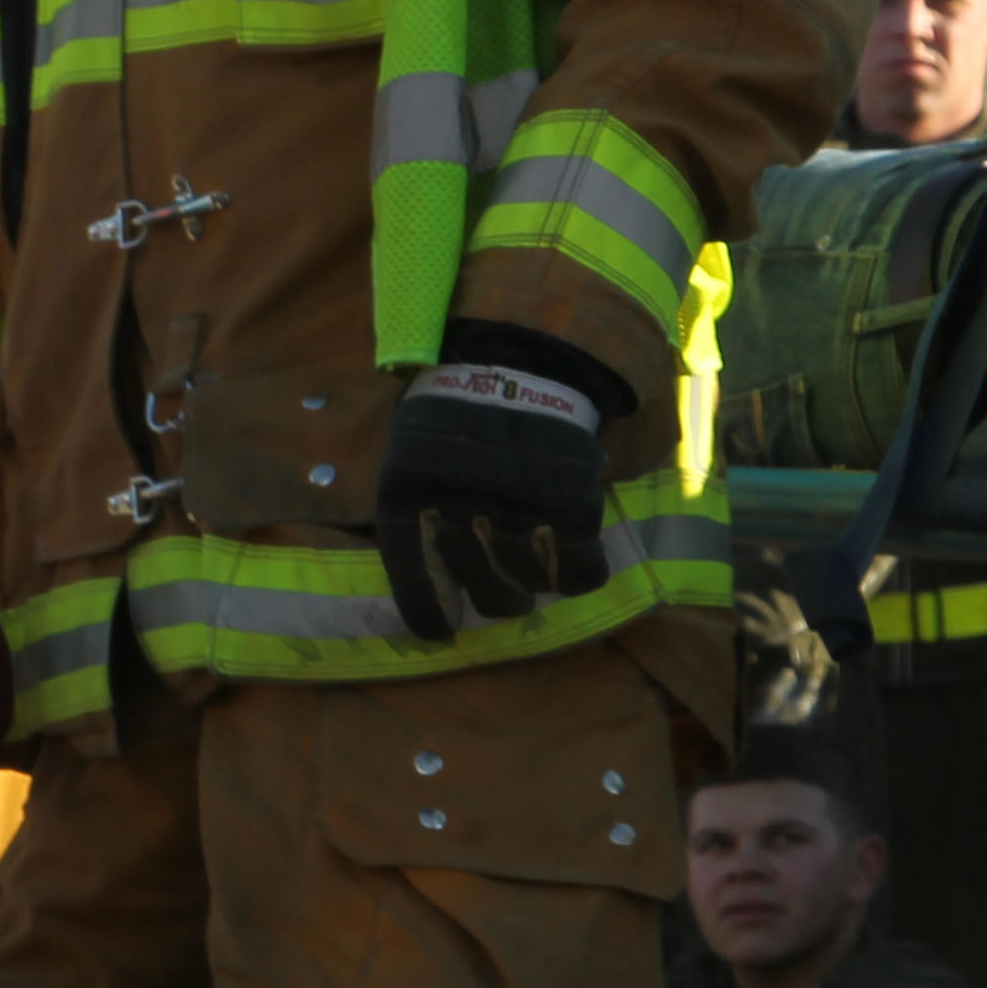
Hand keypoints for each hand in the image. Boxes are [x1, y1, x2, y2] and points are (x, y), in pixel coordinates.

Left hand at [373, 338, 614, 638]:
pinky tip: (574, 567)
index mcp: (408, 493)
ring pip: (526, 584)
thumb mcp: (411, 447)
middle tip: (504, 593)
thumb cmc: (458, 404)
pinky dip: (578, 575)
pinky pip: (578, 570)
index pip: (414, 575)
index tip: (442, 631)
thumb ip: (415, 502)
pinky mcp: (570, 506)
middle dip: (494, 597)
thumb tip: (427, 569)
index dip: (428, 611)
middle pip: (481, 587)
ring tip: (534, 568)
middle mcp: (459, 508)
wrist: (525, 356)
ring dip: (531, 585)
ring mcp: (516, 510)